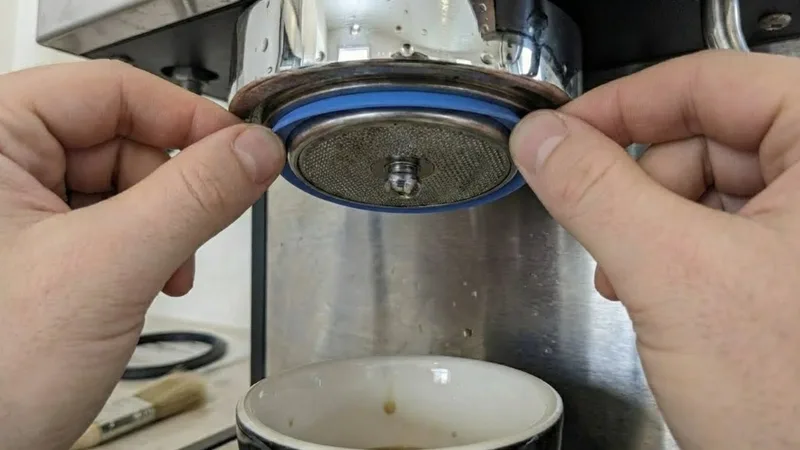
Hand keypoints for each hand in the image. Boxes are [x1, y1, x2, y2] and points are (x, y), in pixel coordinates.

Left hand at [0, 61, 283, 448]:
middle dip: (172, 191)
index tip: (242, 152)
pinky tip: (142, 283)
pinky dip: (141, 249)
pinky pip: (109, 220)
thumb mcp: (109, 269)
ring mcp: (13, 207)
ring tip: (161, 275)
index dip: (187, 120)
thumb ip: (194, 199)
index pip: (112, 90)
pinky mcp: (33, 245)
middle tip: (195, 234)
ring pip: (122, 182)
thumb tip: (254, 150)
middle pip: (121, 137)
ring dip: (160, 228)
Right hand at [510, 50, 799, 448]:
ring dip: (651, 227)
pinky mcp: (799, 266)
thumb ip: (595, 192)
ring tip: (631, 280)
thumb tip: (541, 139)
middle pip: (705, 135)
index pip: (707, 81)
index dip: (620, 106)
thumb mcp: (673, 275)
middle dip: (636, 186)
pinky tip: (660, 295)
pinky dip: (677, 253)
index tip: (561, 135)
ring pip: (707, 186)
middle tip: (600, 229)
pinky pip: (723, 229)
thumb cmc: (795, 399)